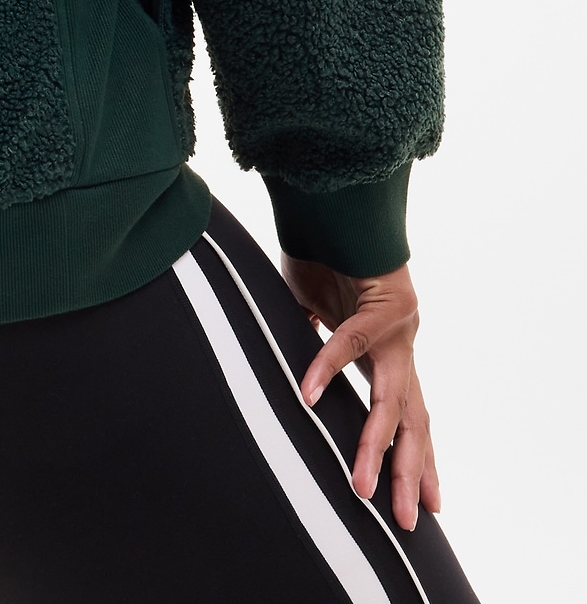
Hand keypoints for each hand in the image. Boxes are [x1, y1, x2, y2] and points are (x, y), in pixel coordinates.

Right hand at [280, 254, 437, 531]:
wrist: (335, 203)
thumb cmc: (323, 252)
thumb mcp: (315, 309)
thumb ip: (313, 338)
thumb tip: (295, 368)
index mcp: (390, 352)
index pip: (413, 416)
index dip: (419, 457)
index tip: (429, 504)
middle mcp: (403, 346)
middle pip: (414, 421)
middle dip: (411, 473)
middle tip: (406, 520)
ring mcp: (401, 328)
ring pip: (393, 400)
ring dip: (378, 446)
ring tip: (362, 485)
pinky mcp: (384, 304)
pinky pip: (350, 342)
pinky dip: (326, 367)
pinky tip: (309, 395)